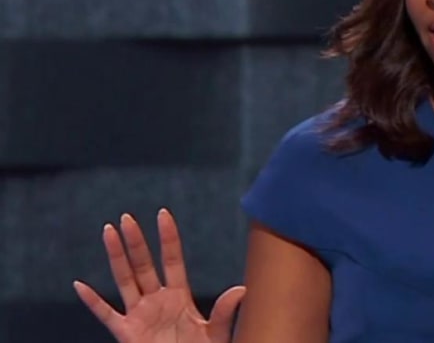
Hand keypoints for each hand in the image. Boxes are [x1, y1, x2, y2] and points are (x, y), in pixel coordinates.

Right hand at [73, 209, 245, 342]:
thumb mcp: (216, 333)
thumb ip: (225, 311)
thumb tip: (241, 290)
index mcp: (180, 296)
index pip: (172, 260)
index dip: (168, 238)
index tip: (163, 214)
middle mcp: (157, 300)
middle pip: (144, 265)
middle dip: (136, 242)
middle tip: (127, 217)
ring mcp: (140, 315)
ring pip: (125, 280)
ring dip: (116, 257)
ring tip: (108, 232)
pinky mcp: (127, 332)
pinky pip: (106, 314)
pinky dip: (92, 301)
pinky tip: (80, 285)